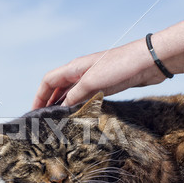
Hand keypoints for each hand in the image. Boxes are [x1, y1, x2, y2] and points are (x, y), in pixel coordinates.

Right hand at [32, 39, 165, 108]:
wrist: (149, 61)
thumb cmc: (120, 66)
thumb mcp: (92, 82)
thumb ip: (75, 95)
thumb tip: (62, 108)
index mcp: (74, 67)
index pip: (48, 81)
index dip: (39, 96)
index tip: (34, 112)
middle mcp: (81, 71)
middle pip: (58, 87)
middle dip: (49, 102)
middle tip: (44, 120)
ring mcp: (93, 78)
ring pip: (72, 93)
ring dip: (64, 105)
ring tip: (58, 121)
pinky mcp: (105, 85)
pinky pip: (86, 96)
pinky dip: (79, 106)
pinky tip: (79, 115)